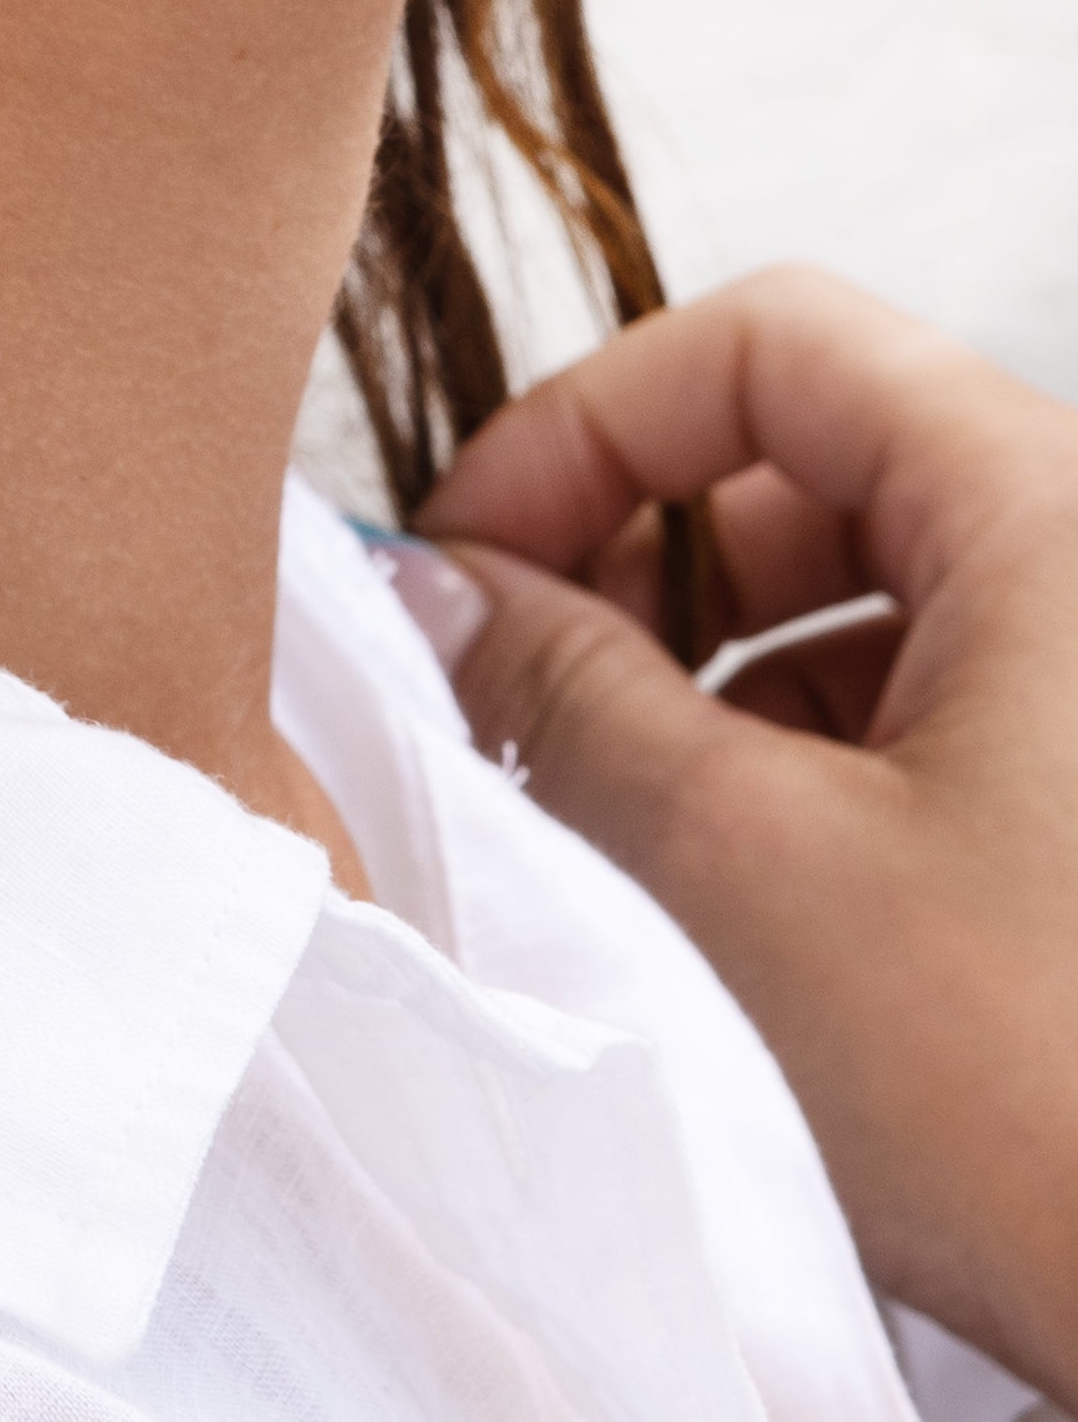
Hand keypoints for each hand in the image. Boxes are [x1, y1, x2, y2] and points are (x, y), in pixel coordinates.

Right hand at [417, 268, 1077, 1408]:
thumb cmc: (1054, 1111)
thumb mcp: (740, 870)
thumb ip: (559, 688)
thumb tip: (438, 589)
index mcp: (1053, 517)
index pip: (770, 344)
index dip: (588, 423)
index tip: (469, 549)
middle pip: (808, 460)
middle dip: (626, 557)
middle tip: (503, 677)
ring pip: (857, 595)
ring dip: (698, 669)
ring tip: (594, 792)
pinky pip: (924, 705)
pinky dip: (789, 750)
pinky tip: (713, 868)